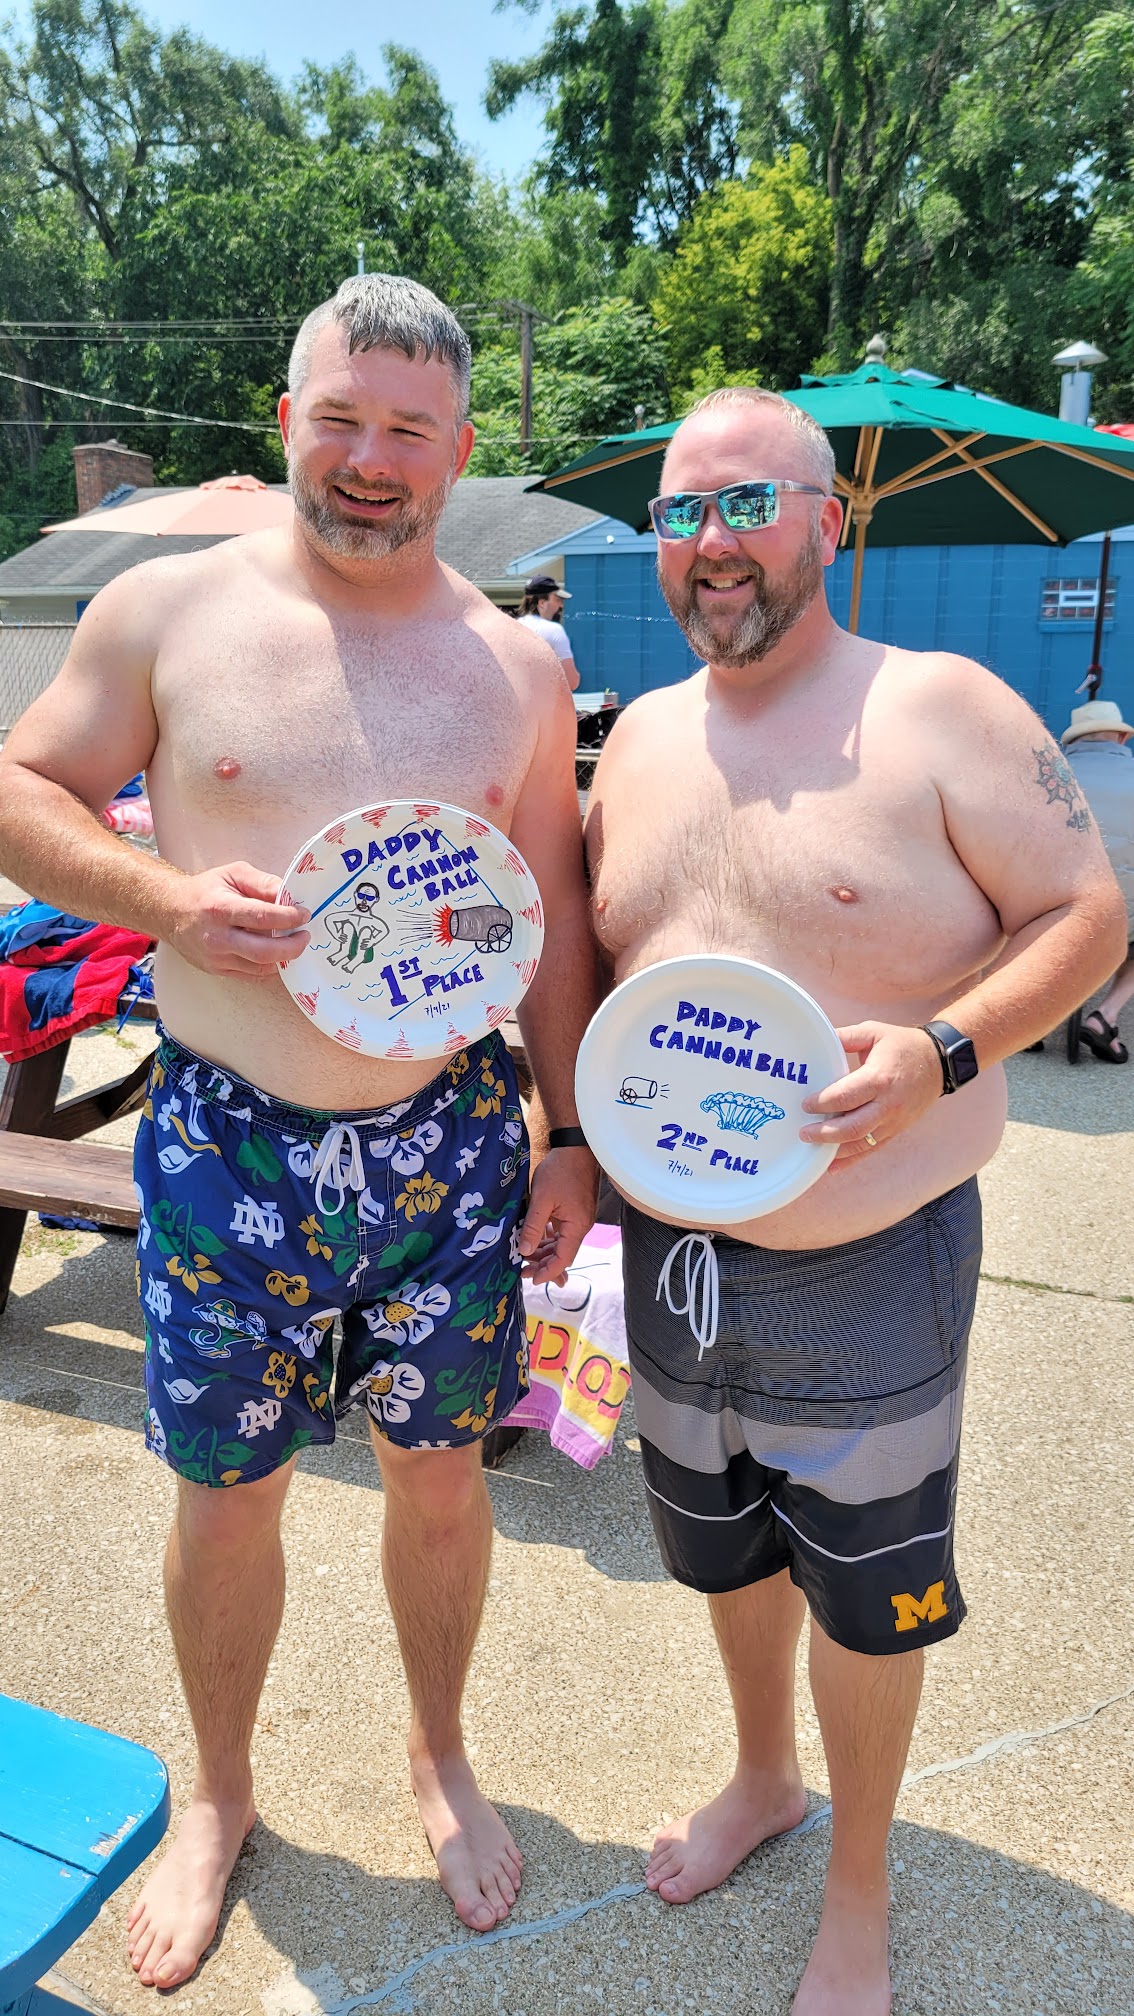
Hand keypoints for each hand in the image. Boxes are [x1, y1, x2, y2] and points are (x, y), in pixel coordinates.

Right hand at [165, 861, 309, 979]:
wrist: (171, 913)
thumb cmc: (205, 891)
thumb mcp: (233, 874)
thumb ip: (263, 883)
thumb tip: (290, 895)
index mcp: (220, 909)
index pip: (262, 918)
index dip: (289, 918)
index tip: (304, 915)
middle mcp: (217, 937)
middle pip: (264, 952)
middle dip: (292, 946)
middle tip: (305, 936)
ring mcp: (216, 958)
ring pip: (261, 967)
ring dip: (284, 958)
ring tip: (293, 943)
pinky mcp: (218, 970)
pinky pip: (253, 976)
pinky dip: (271, 967)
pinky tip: (279, 955)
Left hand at [517, 1145, 598, 1285]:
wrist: (575, 1147)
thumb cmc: (561, 1170)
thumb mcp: (542, 1199)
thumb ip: (534, 1226)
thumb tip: (525, 1250)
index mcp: (576, 1226)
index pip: (563, 1259)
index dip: (548, 1272)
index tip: (532, 1279)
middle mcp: (580, 1226)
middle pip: (562, 1254)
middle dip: (543, 1264)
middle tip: (522, 1270)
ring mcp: (577, 1218)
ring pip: (560, 1243)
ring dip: (544, 1251)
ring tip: (525, 1256)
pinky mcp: (573, 1210)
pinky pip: (560, 1231)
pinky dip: (548, 1237)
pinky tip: (534, 1239)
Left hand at [799, 1021, 942, 1161]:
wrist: (939, 1062)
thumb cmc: (903, 1045)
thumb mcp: (873, 1032)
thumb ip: (845, 1037)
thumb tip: (818, 1039)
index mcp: (878, 1079)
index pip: (845, 1097)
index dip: (821, 1103)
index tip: (805, 1105)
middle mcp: (887, 1104)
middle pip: (852, 1127)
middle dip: (824, 1133)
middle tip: (803, 1132)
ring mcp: (894, 1121)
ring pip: (861, 1143)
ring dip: (835, 1149)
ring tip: (813, 1148)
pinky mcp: (896, 1130)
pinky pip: (872, 1149)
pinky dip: (851, 1159)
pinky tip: (832, 1166)